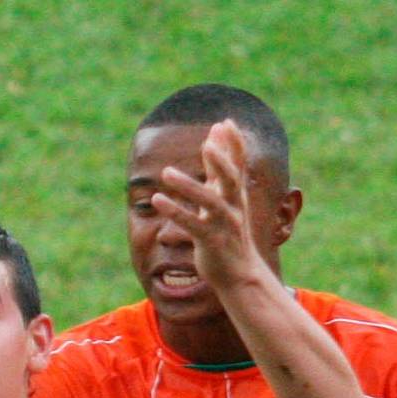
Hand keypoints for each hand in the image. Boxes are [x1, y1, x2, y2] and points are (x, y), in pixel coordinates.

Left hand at [151, 119, 262, 290]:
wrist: (239, 275)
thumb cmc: (229, 234)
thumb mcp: (225, 200)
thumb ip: (217, 173)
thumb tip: (213, 142)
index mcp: (237, 196)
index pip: (239, 166)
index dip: (235, 145)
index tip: (226, 122)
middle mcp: (234, 207)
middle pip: (232, 180)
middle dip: (222, 161)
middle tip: (209, 142)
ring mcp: (224, 225)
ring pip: (209, 202)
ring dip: (188, 186)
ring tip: (166, 172)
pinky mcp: (211, 242)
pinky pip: (192, 225)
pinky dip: (175, 212)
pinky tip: (157, 200)